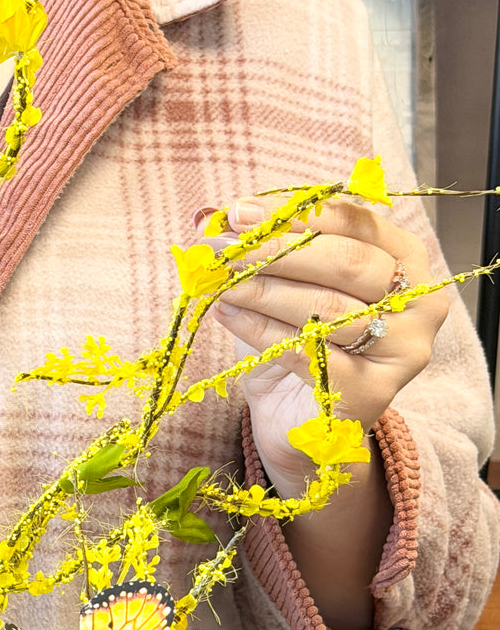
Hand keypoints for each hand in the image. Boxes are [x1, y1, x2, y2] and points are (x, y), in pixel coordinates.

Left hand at [203, 195, 448, 496]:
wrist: (296, 415)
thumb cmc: (294, 338)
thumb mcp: (280, 283)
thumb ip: (259, 246)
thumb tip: (209, 216)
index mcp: (405, 258)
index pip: (354, 222)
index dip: (295, 215)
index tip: (238, 214)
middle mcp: (420, 300)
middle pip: (346, 262)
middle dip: (276, 251)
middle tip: (223, 249)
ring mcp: (404, 349)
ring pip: (327, 308)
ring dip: (264, 291)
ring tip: (220, 284)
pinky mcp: (373, 392)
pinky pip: (310, 352)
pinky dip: (262, 331)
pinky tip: (229, 316)